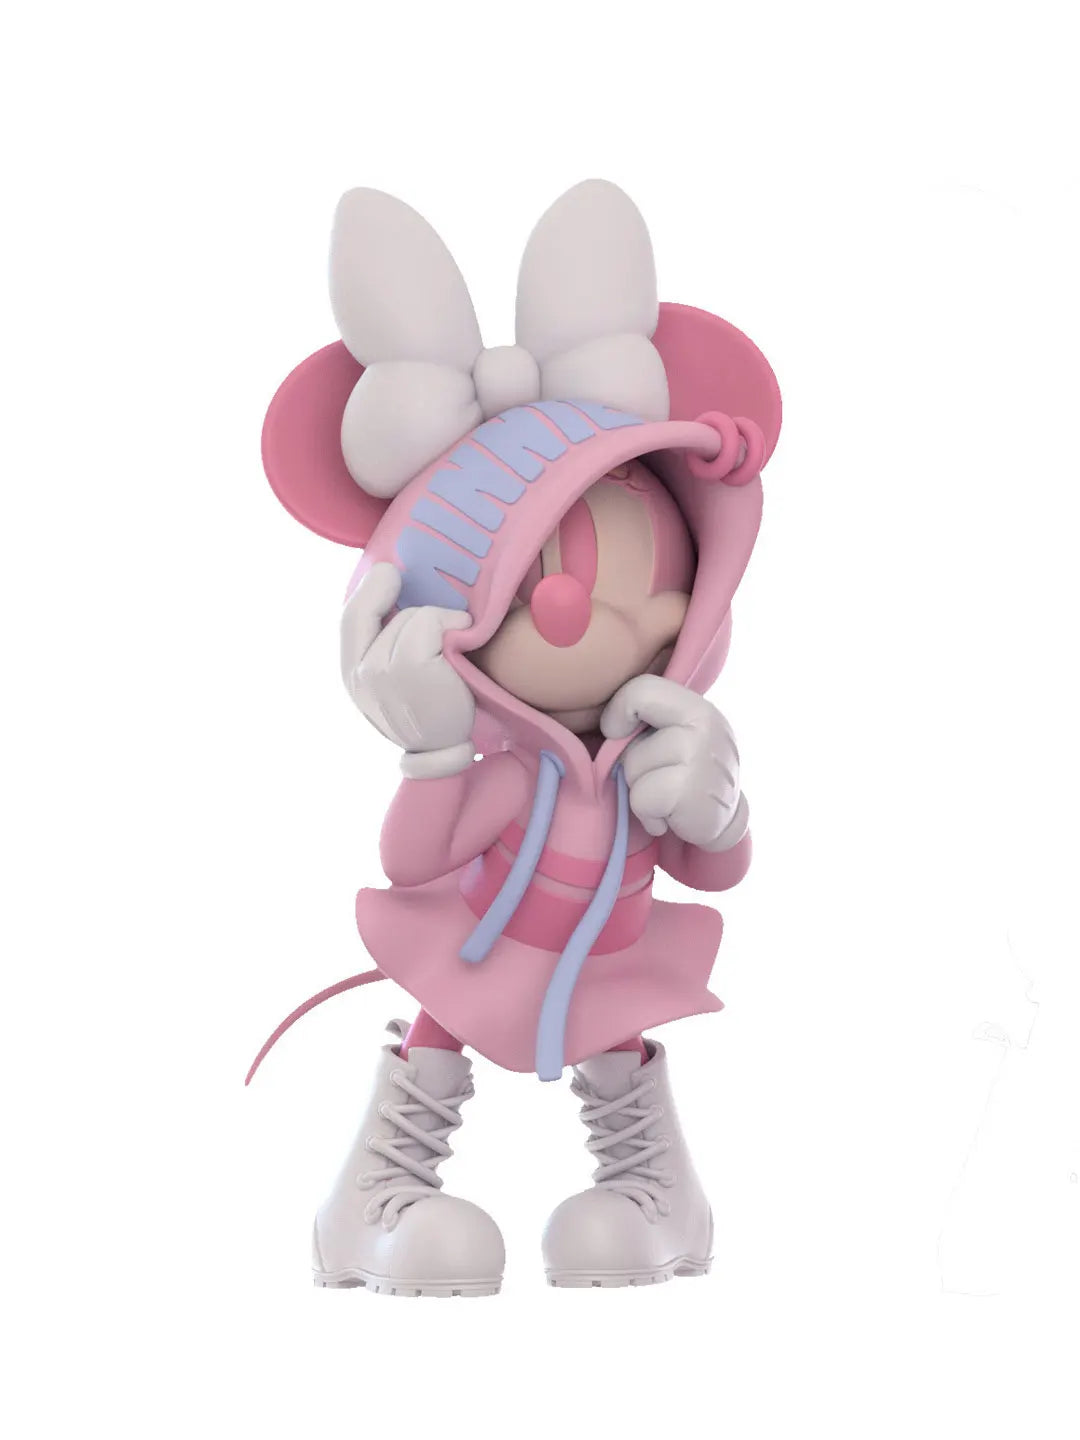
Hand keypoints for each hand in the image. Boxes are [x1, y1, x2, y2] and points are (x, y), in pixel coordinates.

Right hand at [341, 562, 475, 777]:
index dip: (367, 591)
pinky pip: (430, 622)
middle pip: (367, 610)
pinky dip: (452, 622)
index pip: (349, 620)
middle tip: (402, 577)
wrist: (449, 750)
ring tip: (453, 638)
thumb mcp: (396, 681)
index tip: (387, 573)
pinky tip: (464, 637)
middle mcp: (358, 675)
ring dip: (437, 619)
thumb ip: (384, 646)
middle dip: (384, 588)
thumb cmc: (431, 710)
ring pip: (409, 615)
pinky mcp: (409, 667)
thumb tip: (390, 586)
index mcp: (352, 677)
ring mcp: (380, 671)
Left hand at [601, 674, 747, 849]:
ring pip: (632, 769)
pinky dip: (649, 815)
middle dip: (633, 763)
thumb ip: (649, 721)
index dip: (619, 711)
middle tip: (661, 778)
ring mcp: (700, 756)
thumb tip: (607, 730)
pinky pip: (640, 799)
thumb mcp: (676, 737)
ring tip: (669, 798)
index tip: (620, 733)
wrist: (725, 825)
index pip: (642, 689)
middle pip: (628, 739)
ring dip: (642, 791)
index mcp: (698, 707)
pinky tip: (672, 816)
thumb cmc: (688, 778)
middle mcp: (706, 724)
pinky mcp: (689, 791)